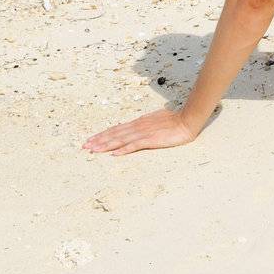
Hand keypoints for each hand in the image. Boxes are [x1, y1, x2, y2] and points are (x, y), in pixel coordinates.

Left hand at [83, 108, 201, 155]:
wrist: (187, 120)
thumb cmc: (174, 121)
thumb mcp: (156, 121)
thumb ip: (144, 125)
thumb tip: (134, 130)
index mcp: (139, 122)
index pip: (117, 129)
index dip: (103, 134)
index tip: (91, 139)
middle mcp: (138, 126)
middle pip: (115, 134)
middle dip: (99, 140)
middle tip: (85, 146)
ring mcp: (144, 133)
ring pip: (121, 139)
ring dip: (106, 145)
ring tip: (94, 150)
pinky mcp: (151, 140)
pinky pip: (135, 145)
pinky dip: (124, 149)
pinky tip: (115, 154)